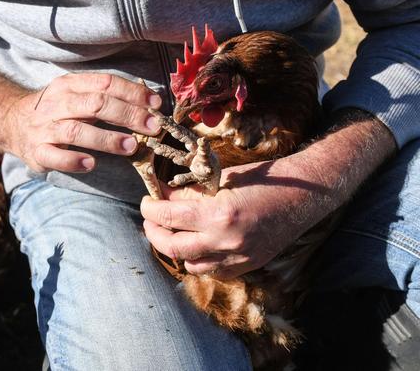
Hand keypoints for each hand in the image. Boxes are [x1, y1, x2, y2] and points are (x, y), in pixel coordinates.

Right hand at [5, 73, 161, 172]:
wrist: (10, 123)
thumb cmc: (56, 111)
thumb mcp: (76, 95)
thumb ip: (106, 97)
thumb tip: (148, 106)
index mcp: (69, 85)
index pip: (105, 84)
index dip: (133, 93)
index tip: (155, 104)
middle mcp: (56, 103)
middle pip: (95, 104)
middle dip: (127, 115)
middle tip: (152, 127)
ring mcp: (44, 128)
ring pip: (76, 130)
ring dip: (106, 139)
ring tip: (131, 147)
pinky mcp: (36, 152)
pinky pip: (54, 156)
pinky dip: (73, 160)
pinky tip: (91, 164)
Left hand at [141, 113, 395, 278]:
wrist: (304, 195)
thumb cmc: (264, 179)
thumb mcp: (223, 179)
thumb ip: (192, 192)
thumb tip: (163, 197)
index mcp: (220, 214)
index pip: (169, 217)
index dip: (150, 209)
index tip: (146, 202)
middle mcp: (227, 242)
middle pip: (173, 247)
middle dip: (154, 232)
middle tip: (150, 219)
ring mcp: (238, 259)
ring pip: (191, 265)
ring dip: (176, 249)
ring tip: (172, 232)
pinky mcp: (247, 266)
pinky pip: (213, 271)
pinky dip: (199, 260)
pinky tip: (198, 244)